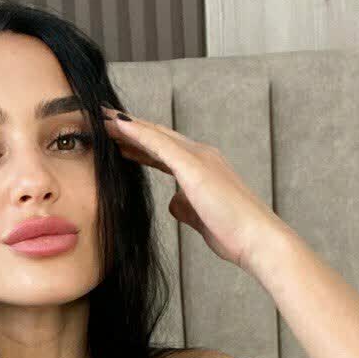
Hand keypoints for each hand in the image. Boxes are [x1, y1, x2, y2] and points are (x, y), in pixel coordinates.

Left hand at [100, 106, 274, 273]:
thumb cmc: (233, 232)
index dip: (141, 144)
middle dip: (131, 128)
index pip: (165, 151)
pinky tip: (118, 126)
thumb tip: (172, 203)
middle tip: (103, 120)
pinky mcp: (194, 166)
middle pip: (158, 136)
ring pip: (156, 134)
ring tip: (102, 119)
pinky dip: (138, 133)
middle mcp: (201, 155)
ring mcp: (198, 157)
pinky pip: (159, 144)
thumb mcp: (201, 218)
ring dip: (128, 125)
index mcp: (202, 168)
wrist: (256, 238)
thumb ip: (185, 207)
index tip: (119, 140)